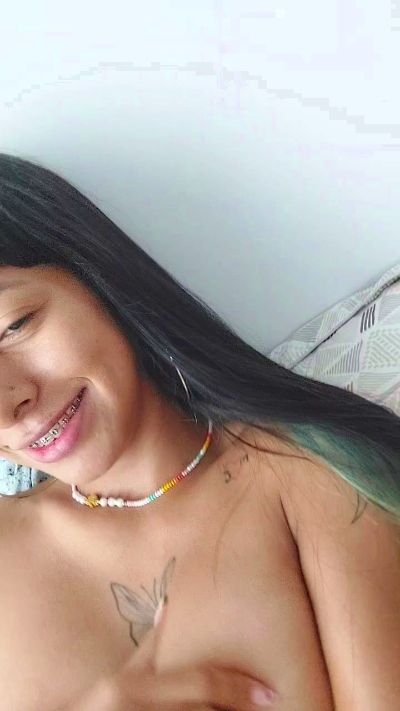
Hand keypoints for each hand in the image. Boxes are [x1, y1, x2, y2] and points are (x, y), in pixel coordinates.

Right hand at [63, 599, 277, 709]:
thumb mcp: (123, 673)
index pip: (199, 682)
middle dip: (236, 709)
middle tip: (272, 707)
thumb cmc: (99, 704)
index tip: (271, 693)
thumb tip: (170, 603)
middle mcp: (136, 708)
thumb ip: (151, 643)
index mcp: (132, 685)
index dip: (238, 688)